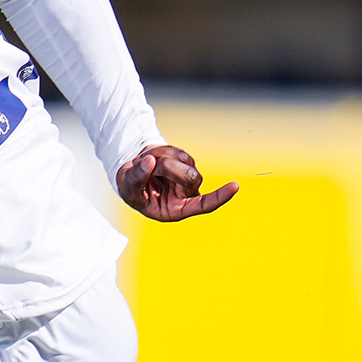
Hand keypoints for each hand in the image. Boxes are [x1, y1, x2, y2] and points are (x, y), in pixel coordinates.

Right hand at [118, 145, 238, 222]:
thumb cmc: (131, 189)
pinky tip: (154, 158)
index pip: (203, 206)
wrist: (129, 174)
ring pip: (186, 162)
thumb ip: (137, 177)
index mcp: (176, 210)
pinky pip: (180, 153)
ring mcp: (186, 179)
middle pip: (190, 177)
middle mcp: (185, 195)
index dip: (219, 197)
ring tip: (147, 163)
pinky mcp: (185, 164)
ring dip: (163, 157)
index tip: (234, 187)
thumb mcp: (127, 187)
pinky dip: (164, 151)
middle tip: (147, 165)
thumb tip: (149, 162)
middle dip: (166, 167)